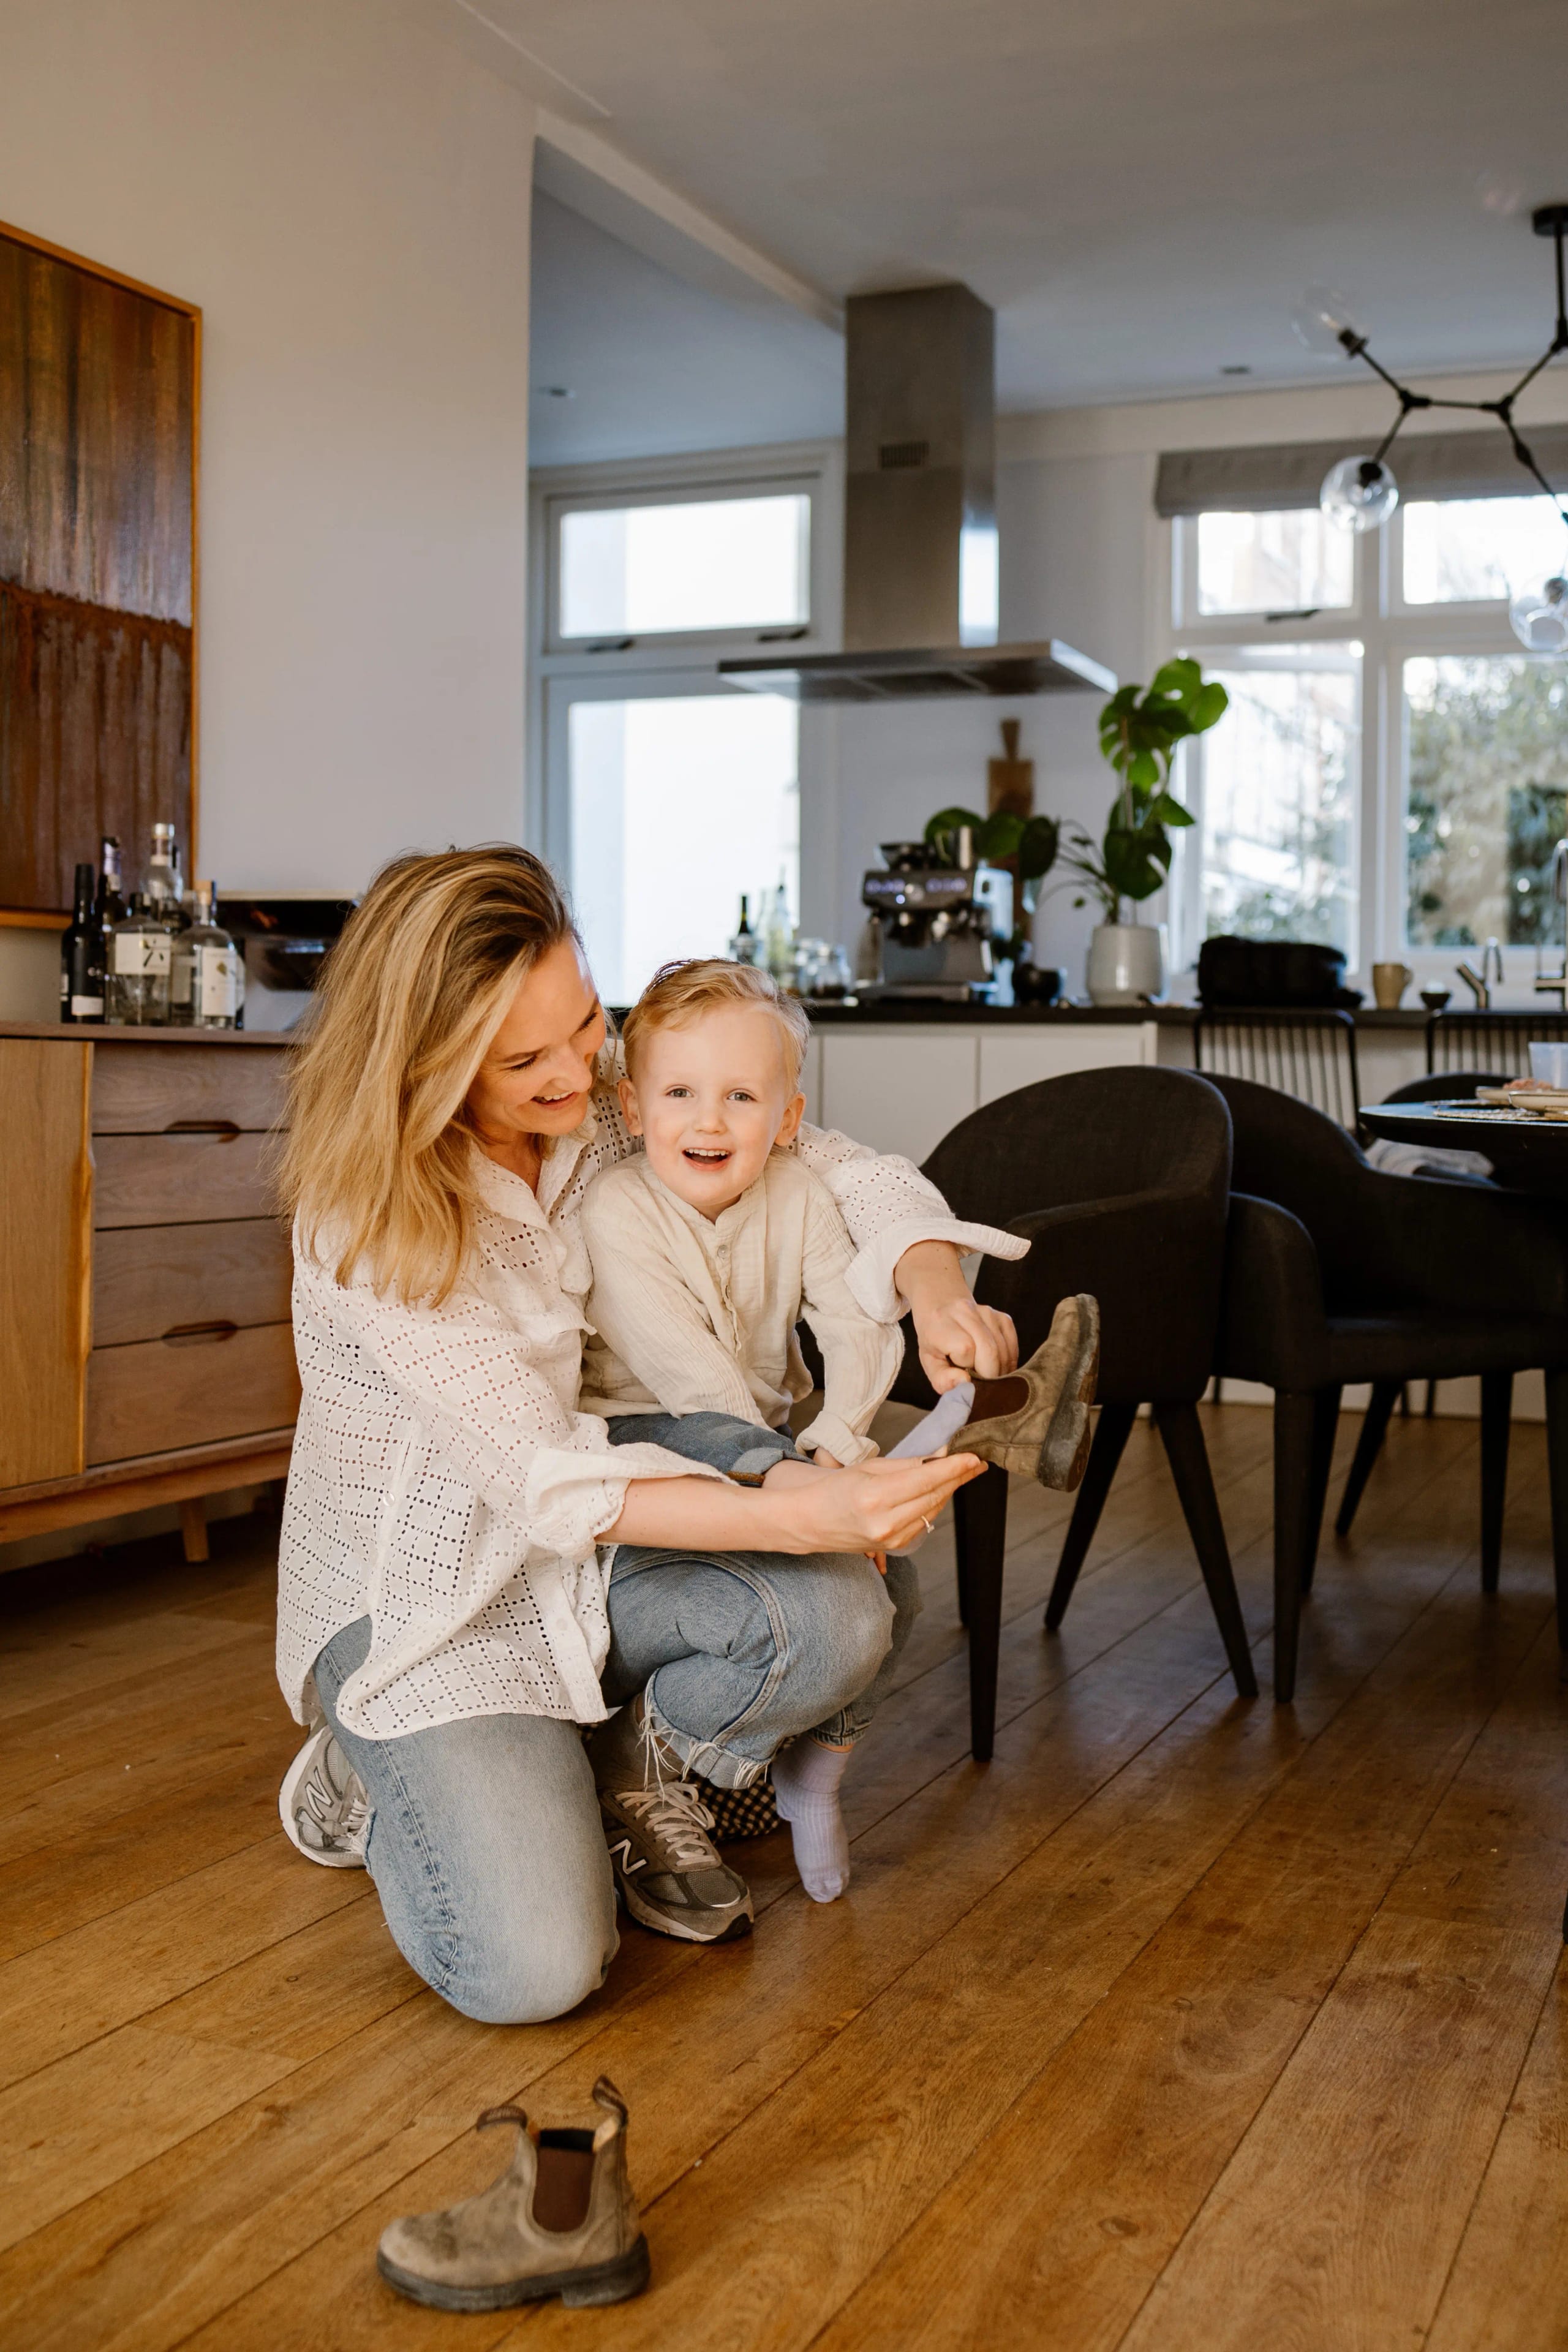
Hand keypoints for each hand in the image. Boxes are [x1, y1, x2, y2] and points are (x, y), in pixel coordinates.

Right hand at [769, 1452, 983, 1556]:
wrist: (811, 1521)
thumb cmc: (835, 1489)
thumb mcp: (869, 1468)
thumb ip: (906, 1465)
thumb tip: (939, 1457)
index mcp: (876, 1496)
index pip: (926, 1479)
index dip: (953, 1467)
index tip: (973, 1457)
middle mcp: (886, 1521)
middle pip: (935, 1495)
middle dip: (958, 1477)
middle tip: (977, 1462)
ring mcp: (891, 1538)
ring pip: (933, 1510)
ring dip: (949, 1490)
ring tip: (964, 1473)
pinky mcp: (895, 1546)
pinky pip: (924, 1522)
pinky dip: (934, 1504)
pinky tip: (941, 1490)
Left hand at [896, 1239, 1018, 1393]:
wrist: (943, 1310)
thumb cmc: (935, 1342)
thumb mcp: (930, 1363)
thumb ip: (942, 1379)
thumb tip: (965, 1382)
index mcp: (941, 1323)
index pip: (966, 1349)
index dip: (967, 1368)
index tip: (962, 1372)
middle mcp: (964, 1311)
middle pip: (990, 1350)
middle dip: (989, 1374)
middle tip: (979, 1381)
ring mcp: (987, 1311)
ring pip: (1004, 1351)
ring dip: (999, 1370)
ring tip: (985, 1372)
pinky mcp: (1002, 1317)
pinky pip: (1013, 1346)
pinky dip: (1008, 1361)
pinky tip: (995, 1363)